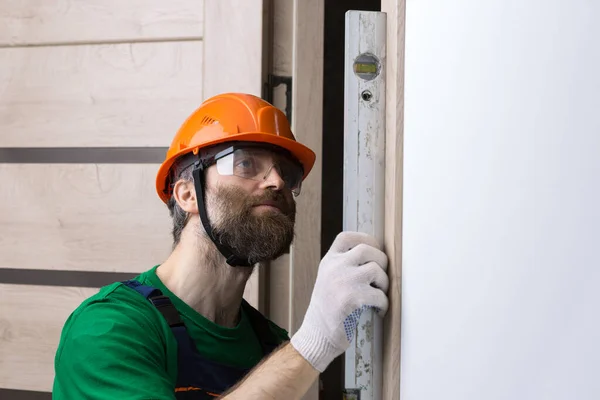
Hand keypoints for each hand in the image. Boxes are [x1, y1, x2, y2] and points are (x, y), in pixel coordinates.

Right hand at [290, 231, 388, 371]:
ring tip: (379, 295)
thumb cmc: (326, 311)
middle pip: (367, 249)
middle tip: (381, 277)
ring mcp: (343, 281)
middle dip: (381, 261)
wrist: (316, 336)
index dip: (365, 239)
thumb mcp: (328, 280)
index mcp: (328, 262)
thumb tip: (374, 258)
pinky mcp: (352, 298)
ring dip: (384, 283)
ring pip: (376, 270)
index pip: (347, 238)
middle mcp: (335, 267)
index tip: (375, 249)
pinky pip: (380, 294)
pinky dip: (384, 304)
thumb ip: (343, 267)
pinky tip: (378, 310)